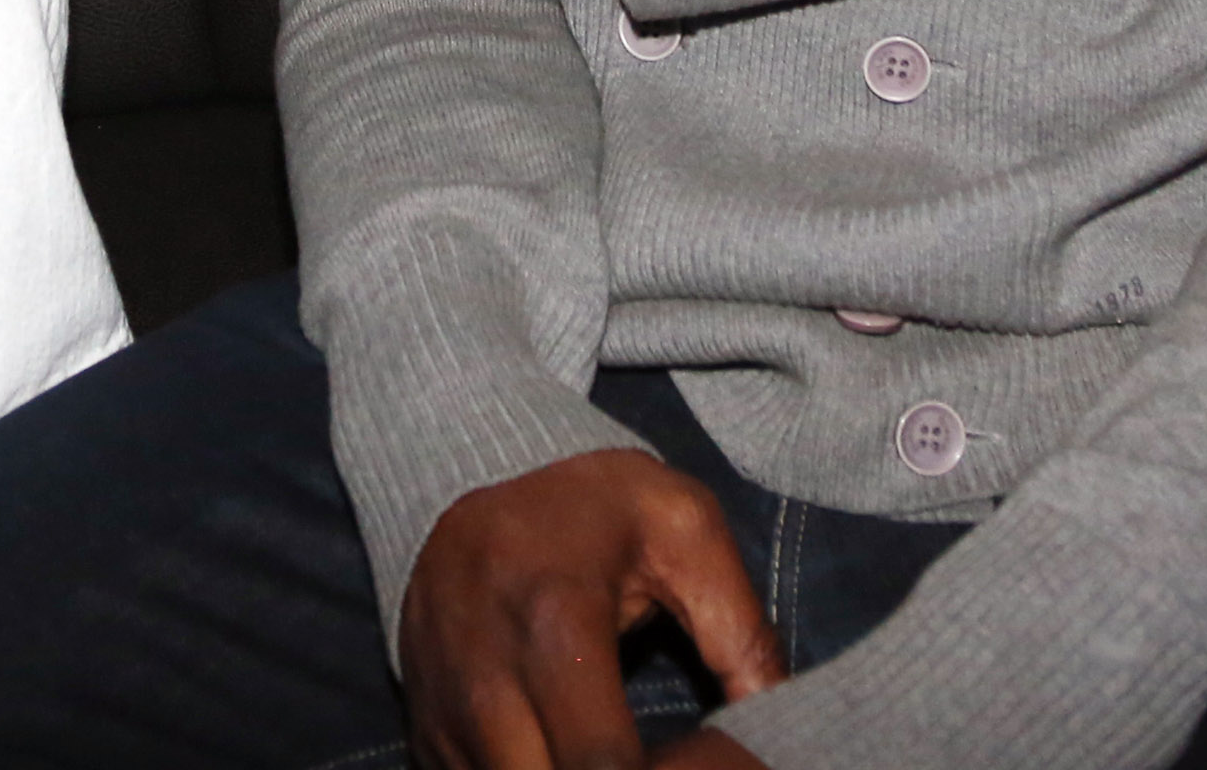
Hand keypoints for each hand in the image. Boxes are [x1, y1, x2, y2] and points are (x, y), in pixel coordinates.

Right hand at [402, 447, 785, 769]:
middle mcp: (486, 677)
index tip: (685, 766)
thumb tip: (780, 719)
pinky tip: (567, 755)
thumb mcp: (684, 529)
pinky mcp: (426, 730)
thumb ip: (741, 629)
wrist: (480, 467)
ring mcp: (446, 711)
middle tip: (654, 763)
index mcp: (556, 623)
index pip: (603, 765)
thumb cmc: (597, 505)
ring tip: (613, 754)